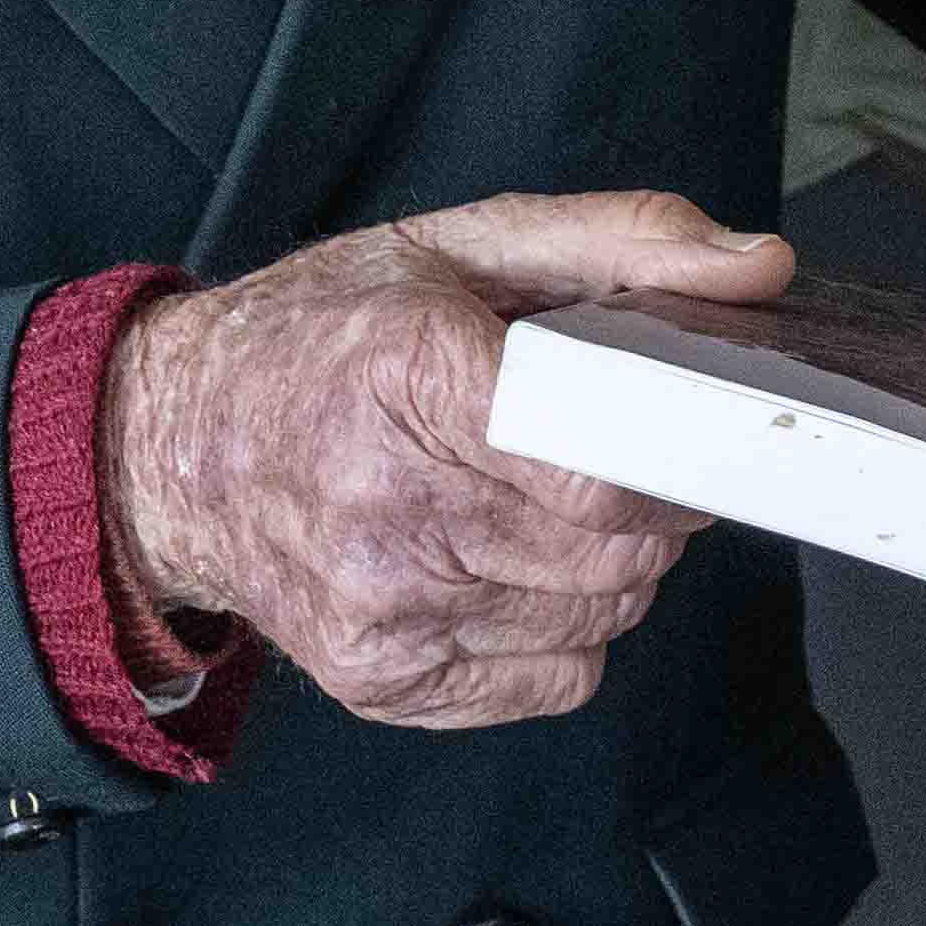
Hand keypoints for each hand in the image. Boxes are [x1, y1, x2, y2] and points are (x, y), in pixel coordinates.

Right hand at [101, 191, 787, 731]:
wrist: (163, 451)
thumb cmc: (318, 336)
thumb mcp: (457, 245)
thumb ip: (623, 242)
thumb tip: (762, 266)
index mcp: (412, 377)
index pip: (603, 466)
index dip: (674, 455)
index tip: (692, 432)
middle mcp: (389, 509)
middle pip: (617, 551)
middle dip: (652, 505)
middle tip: (612, 454)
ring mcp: (382, 612)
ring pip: (601, 617)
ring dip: (611, 565)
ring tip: (542, 502)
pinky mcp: (380, 683)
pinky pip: (557, 679)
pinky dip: (564, 628)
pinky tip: (504, 566)